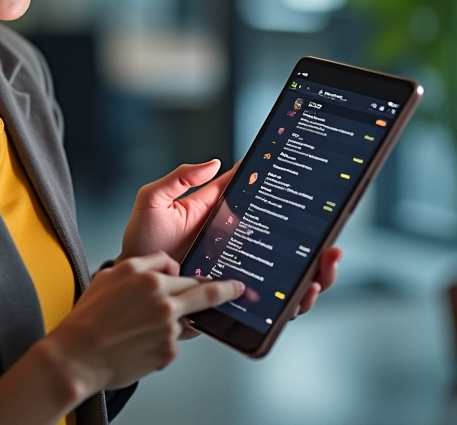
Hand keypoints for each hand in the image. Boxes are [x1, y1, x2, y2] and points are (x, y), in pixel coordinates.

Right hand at [45, 252, 243, 394]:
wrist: (79, 355)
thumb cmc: (89, 318)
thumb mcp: (109, 277)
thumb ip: (140, 267)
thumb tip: (163, 268)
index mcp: (146, 276)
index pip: (177, 266)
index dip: (184, 271)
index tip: (204, 273)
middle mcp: (162, 297)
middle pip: (203, 289)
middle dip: (223, 289)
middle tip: (237, 288)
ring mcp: (168, 325)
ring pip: (188, 318)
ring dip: (181, 320)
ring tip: (156, 325)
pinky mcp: (169, 349)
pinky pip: (175, 341)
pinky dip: (163, 341)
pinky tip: (140, 343)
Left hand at [117, 160, 342, 336]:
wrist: (134, 287)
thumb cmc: (141, 243)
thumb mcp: (152, 201)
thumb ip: (179, 179)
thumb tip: (215, 163)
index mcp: (217, 212)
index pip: (255, 196)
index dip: (279, 188)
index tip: (304, 183)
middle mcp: (233, 239)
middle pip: (281, 236)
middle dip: (312, 239)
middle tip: (330, 241)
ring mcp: (236, 267)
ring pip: (285, 270)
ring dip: (313, 272)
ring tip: (323, 269)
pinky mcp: (234, 295)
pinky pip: (270, 301)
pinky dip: (293, 300)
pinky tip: (302, 295)